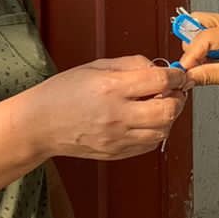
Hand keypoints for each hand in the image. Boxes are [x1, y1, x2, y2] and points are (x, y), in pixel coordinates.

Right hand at [25, 56, 187, 160]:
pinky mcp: (116, 153)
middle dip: (178, 98)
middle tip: (174, 91)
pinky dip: (156, 132)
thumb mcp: (95, 66)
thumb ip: (130, 64)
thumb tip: (158, 67)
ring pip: (163, 131)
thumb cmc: (63, 92)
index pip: (160, 81)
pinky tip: (146, 121)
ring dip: (168, 117)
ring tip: (158, 106)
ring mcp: (117, 138)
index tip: (179, 74)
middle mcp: (116, 115)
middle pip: (168, 111)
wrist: (39, 125)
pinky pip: (150, 145)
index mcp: (111, 88)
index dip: (177, 75)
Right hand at [177, 13, 218, 97]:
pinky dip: (202, 48)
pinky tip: (210, 61)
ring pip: (199, 27)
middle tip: (191, 64)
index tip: (183, 68)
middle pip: (197, 22)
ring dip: (196, 47)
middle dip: (190, 45)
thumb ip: (206, 74)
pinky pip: (206, 34)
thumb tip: (186, 75)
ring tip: (204, 64)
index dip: (190, 54)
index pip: (204, 37)